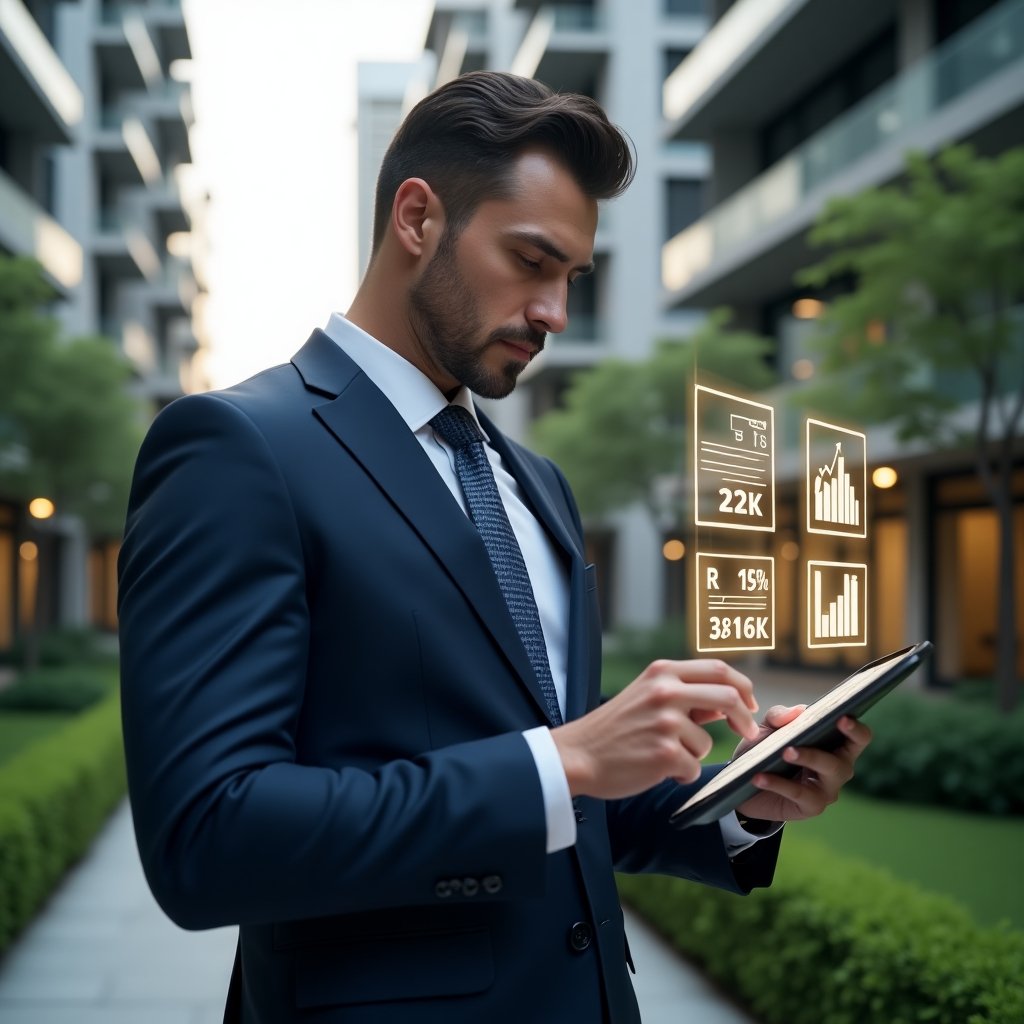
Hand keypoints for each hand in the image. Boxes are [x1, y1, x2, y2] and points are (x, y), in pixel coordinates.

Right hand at [551, 659, 759, 800]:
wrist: (578, 754)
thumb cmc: (614, 728)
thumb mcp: (646, 695)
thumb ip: (684, 693)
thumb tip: (726, 702)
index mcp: (662, 672)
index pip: (718, 668)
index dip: (742, 686)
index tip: (749, 704)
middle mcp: (665, 692)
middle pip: (728, 697)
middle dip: (744, 719)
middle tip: (746, 733)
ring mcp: (665, 722)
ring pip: (706, 742)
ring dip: (692, 755)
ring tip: (662, 755)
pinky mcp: (664, 753)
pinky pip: (692, 768)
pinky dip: (680, 775)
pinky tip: (656, 769)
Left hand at [735, 705, 872, 822]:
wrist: (746, 783)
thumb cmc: (766, 750)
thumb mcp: (768, 728)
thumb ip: (779, 716)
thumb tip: (798, 711)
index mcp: (835, 745)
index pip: (859, 738)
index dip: (855, 729)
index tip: (842, 718)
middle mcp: (838, 768)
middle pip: (844, 761)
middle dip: (821, 750)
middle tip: (796, 743)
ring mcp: (828, 790)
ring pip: (827, 775)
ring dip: (806, 760)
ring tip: (783, 753)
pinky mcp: (812, 807)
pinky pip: (799, 794)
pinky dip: (778, 784)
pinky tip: (759, 777)